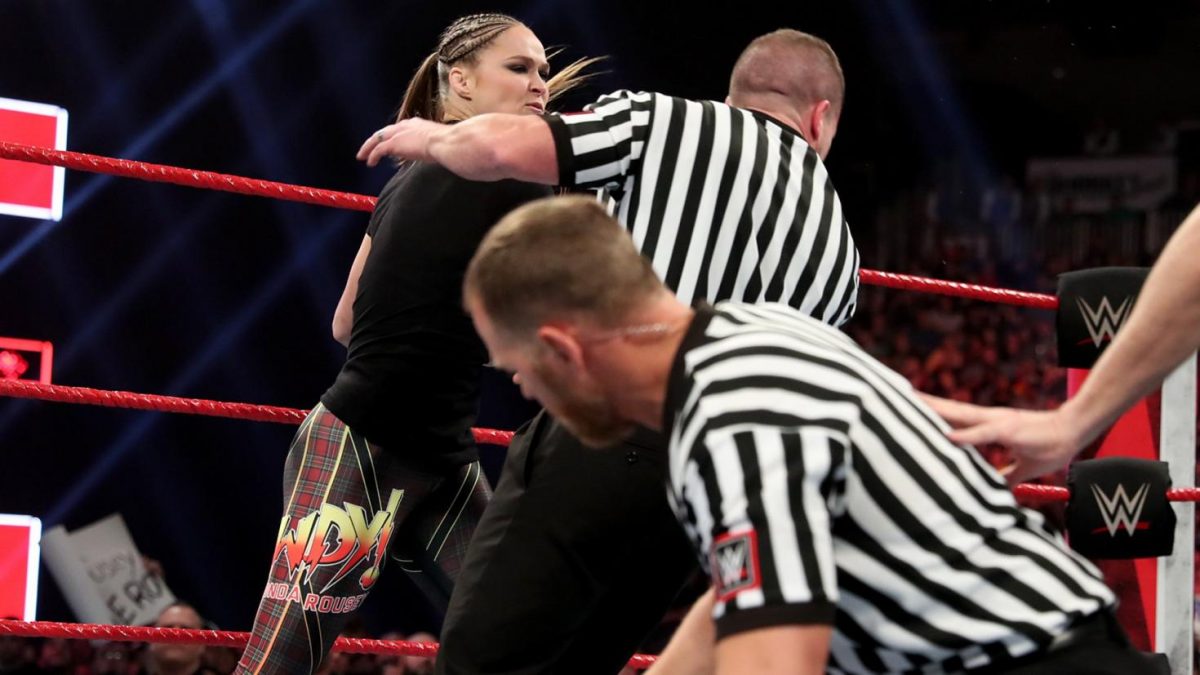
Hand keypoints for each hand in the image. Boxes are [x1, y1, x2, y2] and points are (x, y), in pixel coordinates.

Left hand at [356, 118, 443, 166]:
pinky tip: (370, 163)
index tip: (388, 142)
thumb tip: (439, 153)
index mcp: (416, 124)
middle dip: (375, 140)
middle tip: (367, 148)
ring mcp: (398, 134)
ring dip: (368, 148)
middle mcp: (405, 126)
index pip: (399, 128)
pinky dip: (372, 156)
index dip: (391, 136)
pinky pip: (378, 150)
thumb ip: (434, 146)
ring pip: (377, 139)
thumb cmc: (449, 144)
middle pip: (384, 132)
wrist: (446, 142)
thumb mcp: (440, 142)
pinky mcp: (394, 143)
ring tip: (362, 156)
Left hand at [919, 394, 1082, 484]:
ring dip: (936, 410)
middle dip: (922, 404)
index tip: (906, 408)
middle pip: (948, 410)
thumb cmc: (1049, 446)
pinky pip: (984, 432)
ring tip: (910, 403)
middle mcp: (987, 418)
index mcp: (987, 425)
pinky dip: (966, 435)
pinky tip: (948, 435)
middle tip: (895, 395)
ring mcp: (997, 422)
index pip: (952, 418)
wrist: (1074, 431)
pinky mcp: (1009, 429)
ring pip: (959, 414)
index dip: (930, 414)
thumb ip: (1004, 474)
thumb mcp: (1021, 466)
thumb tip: (992, 489)